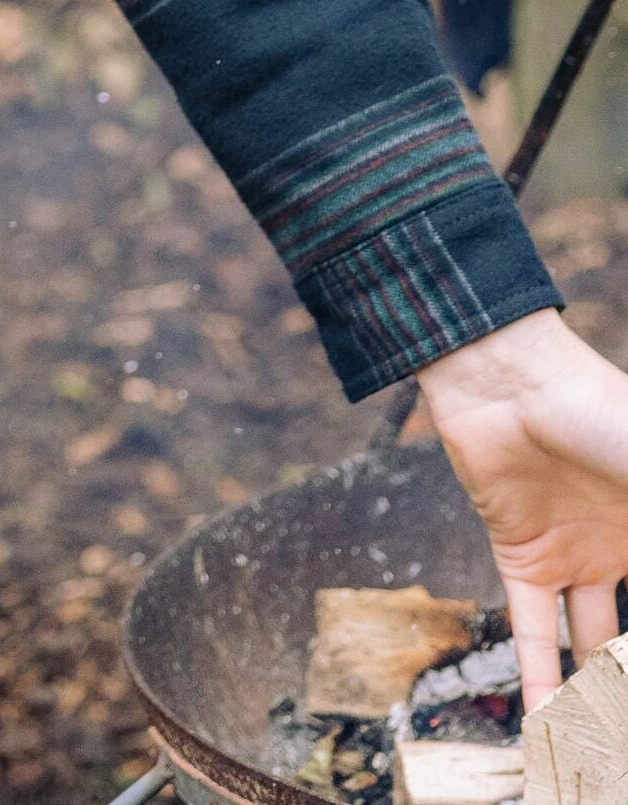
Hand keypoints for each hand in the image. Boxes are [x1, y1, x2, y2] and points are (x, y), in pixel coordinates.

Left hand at [419, 308, 627, 709]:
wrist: (509, 377)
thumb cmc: (600, 413)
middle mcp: (622, 546)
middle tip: (622, 736)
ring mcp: (573, 554)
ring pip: (591, 642)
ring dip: (596, 692)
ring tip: (604, 748)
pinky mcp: (521, 556)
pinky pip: (531, 630)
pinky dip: (537, 678)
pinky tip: (547, 724)